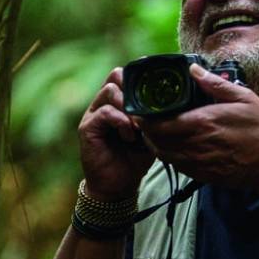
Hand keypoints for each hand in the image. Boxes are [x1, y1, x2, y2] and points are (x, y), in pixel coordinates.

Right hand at [78, 67, 154, 199]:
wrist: (118, 185)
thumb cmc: (134, 157)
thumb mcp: (150, 132)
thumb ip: (154, 116)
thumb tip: (171, 102)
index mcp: (117, 100)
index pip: (124, 74)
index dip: (138, 76)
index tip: (154, 87)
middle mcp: (103, 102)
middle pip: (116, 75)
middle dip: (133, 89)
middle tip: (145, 109)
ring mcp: (93, 113)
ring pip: (110, 90)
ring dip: (128, 106)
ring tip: (137, 126)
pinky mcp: (87, 128)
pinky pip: (105, 112)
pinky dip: (120, 121)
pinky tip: (129, 135)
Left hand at [135, 64, 258, 192]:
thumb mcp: (243, 97)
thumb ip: (214, 84)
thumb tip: (193, 70)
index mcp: (202, 123)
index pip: (161, 123)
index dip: (145, 118)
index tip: (139, 109)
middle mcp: (196, 145)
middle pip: (157, 141)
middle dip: (146, 131)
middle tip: (143, 119)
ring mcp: (199, 163)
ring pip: (164, 155)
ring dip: (155, 144)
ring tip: (153, 132)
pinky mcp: (204, 176)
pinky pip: (177, 166)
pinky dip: (168, 156)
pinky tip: (171, 146)